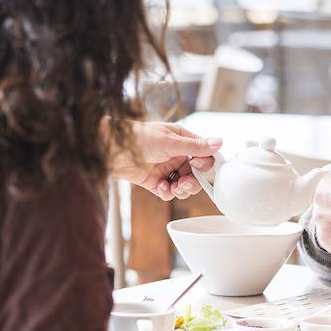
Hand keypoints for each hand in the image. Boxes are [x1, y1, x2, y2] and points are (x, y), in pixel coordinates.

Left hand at [106, 120, 220, 200]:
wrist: (110, 149)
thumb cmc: (138, 137)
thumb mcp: (170, 141)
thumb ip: (195, 146)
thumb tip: (220, 142)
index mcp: (183, 141)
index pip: (204, 155)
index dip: (204, 164)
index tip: (197, 165)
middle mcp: (177, 155)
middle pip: (196, 174)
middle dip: (193, 182)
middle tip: (184, 183)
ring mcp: (166, 169)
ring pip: (184, 186)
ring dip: (182, 189)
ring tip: (173, 187)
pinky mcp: (155, 181)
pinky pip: (169, 192)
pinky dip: (167, 193)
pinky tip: (159, 187)